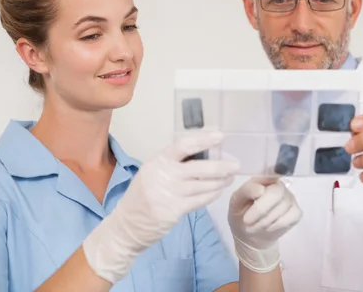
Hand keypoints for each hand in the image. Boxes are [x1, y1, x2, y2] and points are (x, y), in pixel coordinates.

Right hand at [83, 132, 239, 283]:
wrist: (127, 225)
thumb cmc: (142, 196)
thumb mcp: (151, 173)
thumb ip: (172, 164)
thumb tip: (202, 153)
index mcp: (156, 162)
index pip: (183, 146)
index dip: (203, 140)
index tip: (220, 137)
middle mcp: (162, 175)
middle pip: (198, 168)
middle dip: (220, 167)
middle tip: (235, 165)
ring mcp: (168, 194)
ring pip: (203, 185)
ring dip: (220, 182)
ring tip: (229, 178)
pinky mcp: (174, 211)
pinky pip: (200, 200)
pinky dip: (212, 194)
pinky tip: (219, 190)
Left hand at [228, 177, 302, 272]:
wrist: (250, 236)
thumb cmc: (241, 215)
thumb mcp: (236, 202)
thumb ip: (246, 191)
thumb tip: (261, 189)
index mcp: (263, 179)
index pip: (267, 177)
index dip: (258, 191)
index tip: (249, 203)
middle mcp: (278, 186)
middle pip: (277, 192)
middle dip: (261, 209)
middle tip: (247, 221)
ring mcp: (289, 198)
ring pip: (283, 206)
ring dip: (265, 220)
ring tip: (253, 227)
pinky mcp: (296, 212)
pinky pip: (292, 216)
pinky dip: (278, 224)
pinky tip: (268, 228)